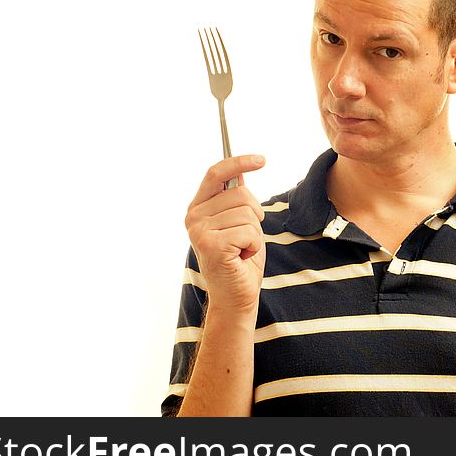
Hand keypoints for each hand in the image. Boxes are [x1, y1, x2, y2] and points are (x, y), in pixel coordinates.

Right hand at [185, 155, 266, 314]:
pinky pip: (249, 231)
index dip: (239, 162)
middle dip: (255, 215)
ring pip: (247, 213)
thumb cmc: (240, 259)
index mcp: (199, 207)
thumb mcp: (240, 223)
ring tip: (242, 249)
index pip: (216, 173)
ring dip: (255, 234)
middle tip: (246, 238)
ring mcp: (199, 231)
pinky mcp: (210, 245)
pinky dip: (254, 245)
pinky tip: (242, 257)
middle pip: (240, 193)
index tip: (262, 160)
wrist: (236, 296)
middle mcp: (194, 217)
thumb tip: (239, 173)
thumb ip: (235, 199)